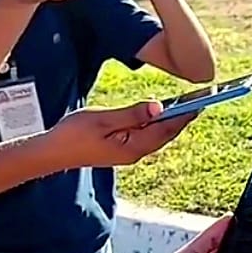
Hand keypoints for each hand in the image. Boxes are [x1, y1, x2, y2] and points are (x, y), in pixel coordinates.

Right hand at [40, 101, 196, 168]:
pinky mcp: (122, 149)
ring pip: (157, 135)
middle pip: (166, 133)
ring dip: (171, 120)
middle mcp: (135, 153)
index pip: (167, 129)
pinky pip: (146, 135)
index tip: (200, 101)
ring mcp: (129, 152)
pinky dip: (156, 123)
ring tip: (184, 103)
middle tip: (199, 99)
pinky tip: (158, 113)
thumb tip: (158, 107)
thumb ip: (132, 114)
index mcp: (134, 147)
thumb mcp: (104, 119)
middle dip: (182, 117)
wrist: (51, 152)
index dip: (185, 115)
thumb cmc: (73, 135)